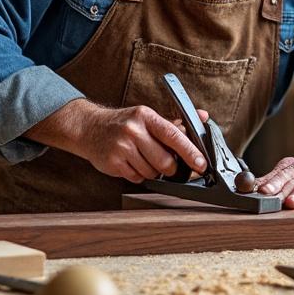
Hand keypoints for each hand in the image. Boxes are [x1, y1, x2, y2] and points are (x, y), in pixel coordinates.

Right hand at [28, 98, 208, 183]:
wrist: (90, 128)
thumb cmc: (125, 123)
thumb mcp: (148, 117)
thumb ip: (175, 122)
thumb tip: (203, 117)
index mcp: (146, 116)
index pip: (174, 135)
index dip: (190, 152)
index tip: (201, 164)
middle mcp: (134, 130)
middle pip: (165, 160)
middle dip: (171, 168)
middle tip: (168, 165)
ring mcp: (122, 147)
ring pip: (151, 172)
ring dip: (153, 171)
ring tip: (143, 159)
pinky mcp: (113, 162)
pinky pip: (137, 178)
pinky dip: (138, 175)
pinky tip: (131, 163)